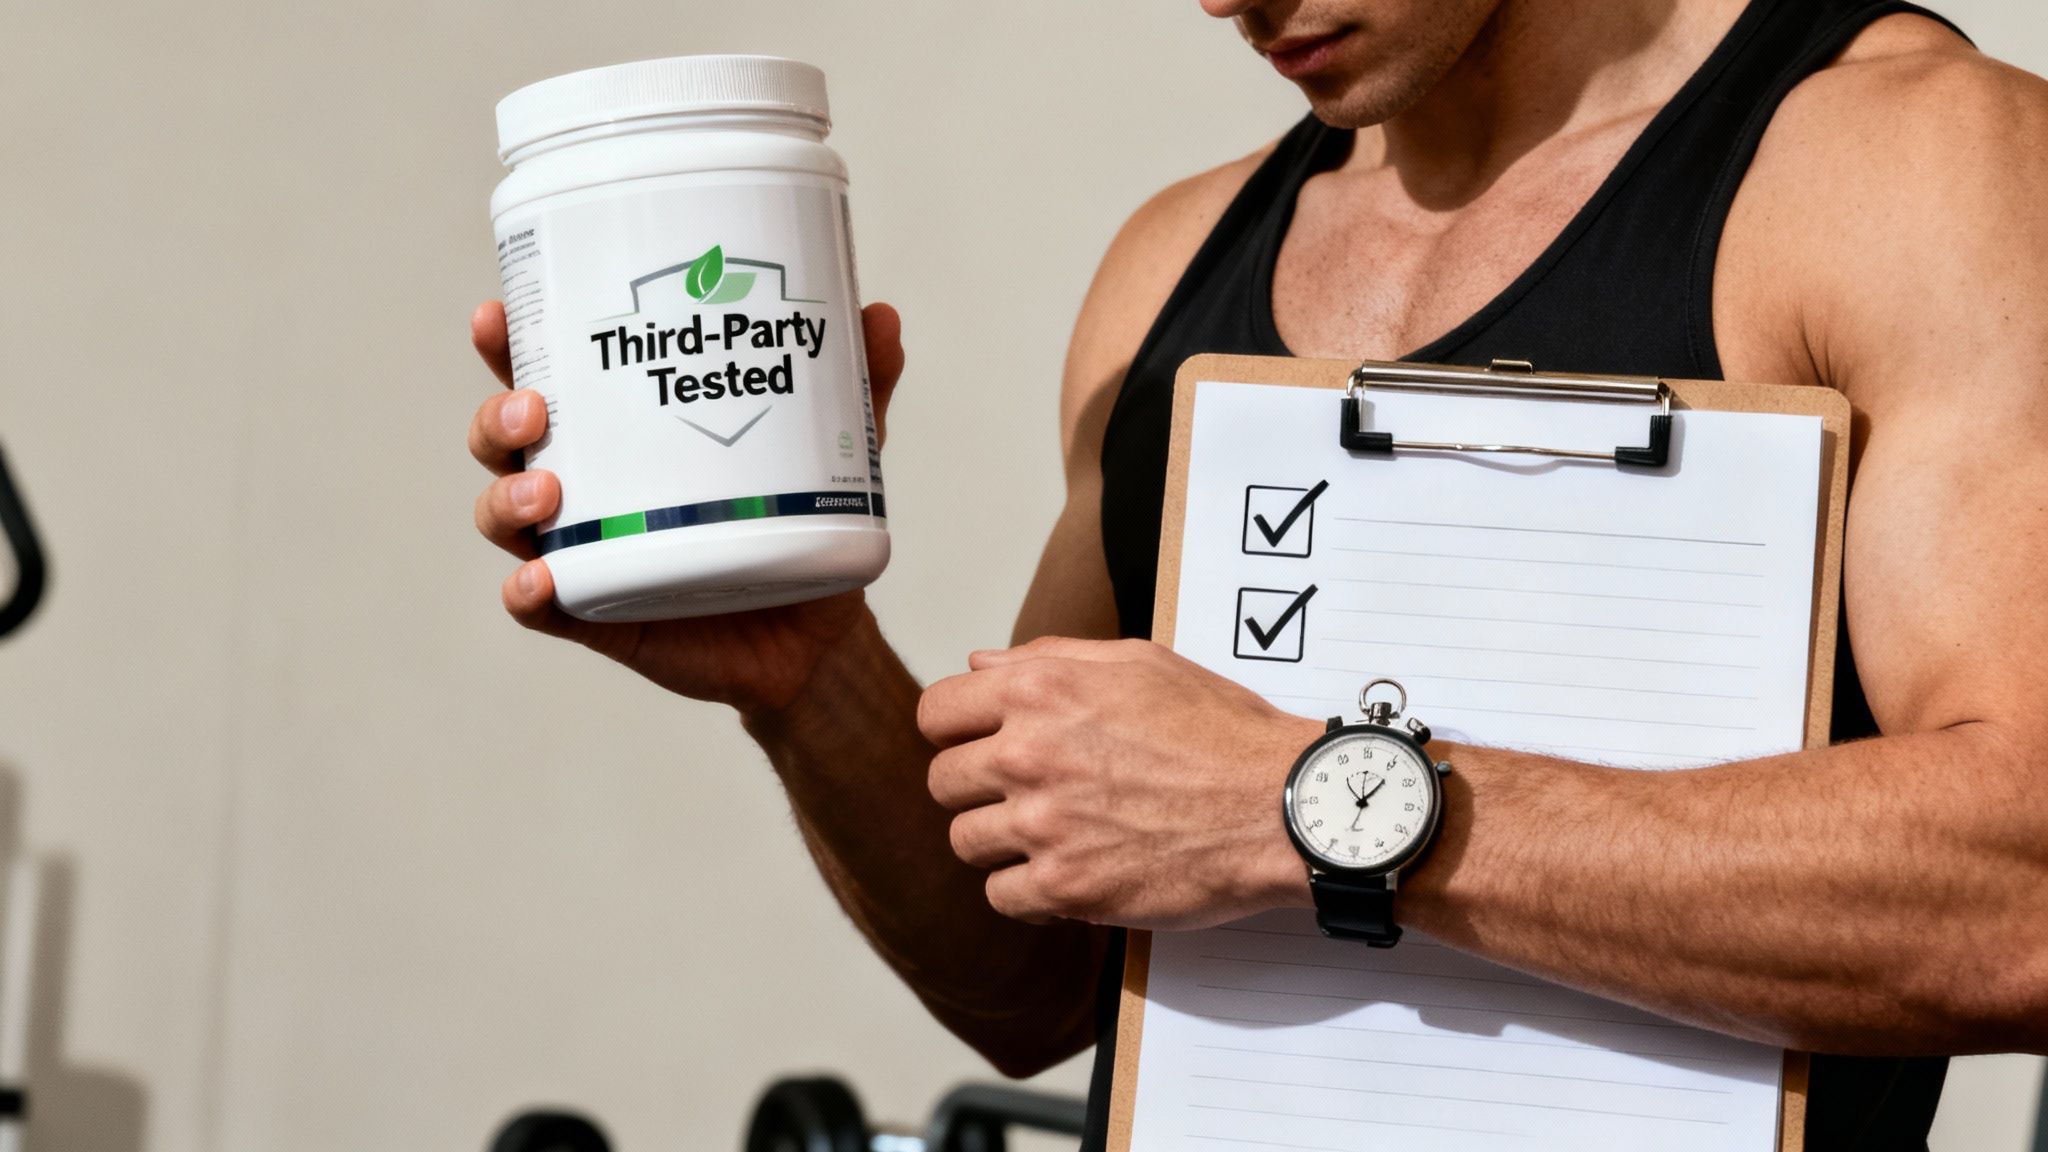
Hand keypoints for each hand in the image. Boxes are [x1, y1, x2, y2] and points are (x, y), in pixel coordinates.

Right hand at [466, 299, 905, 714]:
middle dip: (500, 414)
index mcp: (620, 428)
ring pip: (507, 516)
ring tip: (547, 490)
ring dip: (507, 497)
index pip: (546, 373)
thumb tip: (880, 314)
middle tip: (536, 406)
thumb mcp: (831, 449)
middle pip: (505, 438)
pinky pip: (539, 604)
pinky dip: (528, 592)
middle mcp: (587, 484)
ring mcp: (584, 550)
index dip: (507, 343)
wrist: (816, 635)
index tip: (497, 314)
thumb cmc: (798, 519)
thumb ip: (855, 384)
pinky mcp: (596, 614)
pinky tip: (539, 581)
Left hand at [918, 637, 1319, 930]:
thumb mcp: (1138, 663)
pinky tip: (1067, 873)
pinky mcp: (1066, 887)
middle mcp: (1028, 754)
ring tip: (1053, 835)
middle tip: (1026, 794)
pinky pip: (1001, 897)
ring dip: (1001, 842)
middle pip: (943, 781)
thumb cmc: (1218, 729)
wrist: (1278, 803)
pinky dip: (1028, 892)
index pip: (936, 713)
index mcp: (1039, 691)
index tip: (979, 744)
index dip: (956, 729)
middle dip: (977, 787)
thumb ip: (1049, 659)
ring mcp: (1043, 825)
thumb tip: (979, 666)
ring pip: (966, 841)